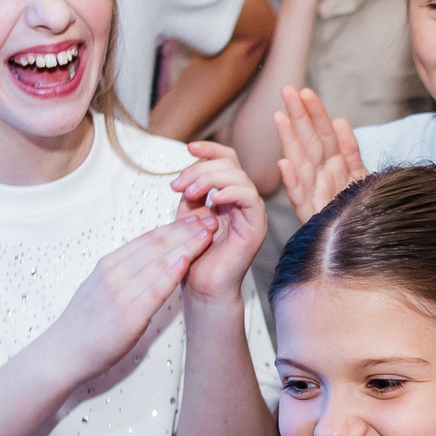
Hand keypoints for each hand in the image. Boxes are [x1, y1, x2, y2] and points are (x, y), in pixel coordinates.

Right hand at [37, 216, 215, 385]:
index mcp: (109, 265)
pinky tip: (186, 262)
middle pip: (156, 244)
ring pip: (158, 262)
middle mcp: (114, 273)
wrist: (63, 353)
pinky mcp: (128, 315)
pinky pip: (153, 290)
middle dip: (186, 229)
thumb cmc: (83, 325)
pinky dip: (171, 274)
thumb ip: (120, 274)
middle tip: (210, 217)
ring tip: (208, 234)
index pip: (148, 239)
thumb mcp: (98, 288)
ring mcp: (120, 293)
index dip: (175, 226)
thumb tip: (141, 263)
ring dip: (186, 246)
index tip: (195, 218)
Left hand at [171, 141, 265, 305]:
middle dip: (202, 168)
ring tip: (190, 192)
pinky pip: (250, 198)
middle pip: (231, 164)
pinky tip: (213, 199)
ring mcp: (251, 212)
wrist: (203, 287)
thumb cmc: (194, 255)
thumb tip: (187, 173)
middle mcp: (242, 200)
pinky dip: (231, 192)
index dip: (209, 149)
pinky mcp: (256, 226)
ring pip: (239, 177)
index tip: (188, 148)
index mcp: (227, 194)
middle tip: (179, 186)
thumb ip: (191, 193)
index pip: (226, 160)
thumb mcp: (187, 215)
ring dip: (212, 178)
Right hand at [275, 86, 369, 218]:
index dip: (315, 113)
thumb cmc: (360, 209)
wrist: (367, 241)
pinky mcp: (311, 215)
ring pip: (300, 163)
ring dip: (290, 140)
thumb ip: (350, 150)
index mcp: (333, 166)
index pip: (323, 134)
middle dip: (298, 117)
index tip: (305, 92)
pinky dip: (292, 180)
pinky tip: (284, 164)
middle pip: (309, 142)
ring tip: (280, 118)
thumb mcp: (360, 176)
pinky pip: (300, 197)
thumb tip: (340, 120)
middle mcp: (321, 177)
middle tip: (287, 91)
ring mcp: (315, 195)